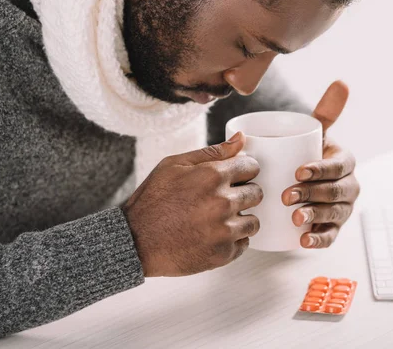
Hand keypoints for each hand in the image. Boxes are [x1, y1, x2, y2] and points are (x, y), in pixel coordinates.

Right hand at [123, 132, 261, 276]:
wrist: (135, 241)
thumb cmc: (152, 200)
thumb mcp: (174, 165)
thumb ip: (212, 152)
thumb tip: (241, 139)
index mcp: (212, 176)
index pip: (252, 167)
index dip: (243, 170)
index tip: (234, 177)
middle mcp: (223, 202)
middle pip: (257, 193)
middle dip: (244, 193)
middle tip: (223, 200)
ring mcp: (224, 230)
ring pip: (253, 221)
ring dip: (240, 219)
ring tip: (217, 220)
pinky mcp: (223, 254)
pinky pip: (243, 244)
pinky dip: (232, 241)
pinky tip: (212, 236)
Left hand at [281, 81, 359, 248]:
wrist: (301, 178)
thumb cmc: (307, 153)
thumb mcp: (315, 134)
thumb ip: (326, 112)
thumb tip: (342, 81)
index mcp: (346, 162)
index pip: (338, 166)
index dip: (321, 169)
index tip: (299, 171)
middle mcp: (349, 186)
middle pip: (336, 192)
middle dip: (314, 194)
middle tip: (287, 195)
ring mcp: (342, 209)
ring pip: (334, 215)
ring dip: (316, 218)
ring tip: (295, 218)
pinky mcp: (333, 228)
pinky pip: (330, 237)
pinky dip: (319, 241)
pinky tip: (303, 242)